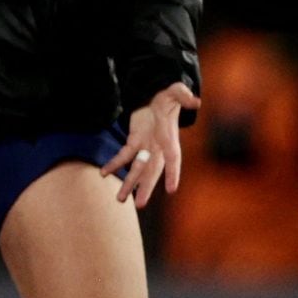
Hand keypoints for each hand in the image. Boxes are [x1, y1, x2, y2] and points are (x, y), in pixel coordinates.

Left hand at [102, 83, 197, 208]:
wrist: (158, 97)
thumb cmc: (169, 96)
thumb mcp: (175, 92)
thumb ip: (183, 95)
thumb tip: (194, 99)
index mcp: (170, 139)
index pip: (173, 159)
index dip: (172, 174)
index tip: (171, 190)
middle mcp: (159, 148)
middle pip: (153, 171)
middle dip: (146, 188)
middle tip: (139, 206)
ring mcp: (146, 147)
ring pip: (137, 169)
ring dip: (128, 184)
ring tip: (120, 199)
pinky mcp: (134, 141)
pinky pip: (123, 156)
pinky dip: (114, 164)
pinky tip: (103, 173)